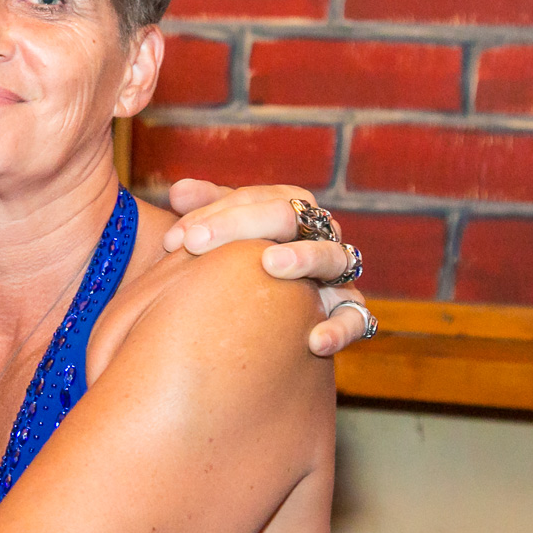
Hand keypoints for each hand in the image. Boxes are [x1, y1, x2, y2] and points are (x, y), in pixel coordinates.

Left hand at [163, 179, 371, 356]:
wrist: (269, 316)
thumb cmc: (240, 265)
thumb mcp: (222, 236)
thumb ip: (203, 211)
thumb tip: (178, 191)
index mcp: (290, 210)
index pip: (256, 197)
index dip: (216, 212)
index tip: (176, 239)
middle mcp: (318, 235)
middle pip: (289, 216)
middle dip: (239, 225)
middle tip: (195, 244)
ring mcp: (337, 273)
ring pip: (333, 256)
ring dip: (304, 256)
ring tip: (271, 263)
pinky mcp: (348, 312)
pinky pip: (355, 318)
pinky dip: (341, 327)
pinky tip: (315, 340)